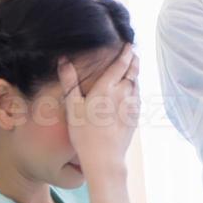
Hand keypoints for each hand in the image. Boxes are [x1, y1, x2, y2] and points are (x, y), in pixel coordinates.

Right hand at [57, 44, 140, 175]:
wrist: (104, 158)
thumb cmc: (84, 134)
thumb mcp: (72, 106)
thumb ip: (70, 82)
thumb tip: (63, 60)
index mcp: (106, 88)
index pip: (120, 65)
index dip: (126, 53)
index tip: (129, 45)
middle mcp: (122, 94)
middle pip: (133, 72)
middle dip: (134, 60)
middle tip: (134, 52)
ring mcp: (131, 106)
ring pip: (137, 84)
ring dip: (136, 74)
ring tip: (134, 67)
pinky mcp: (135, 117)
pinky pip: (138, 97)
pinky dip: (137, 88)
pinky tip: (134, 89)